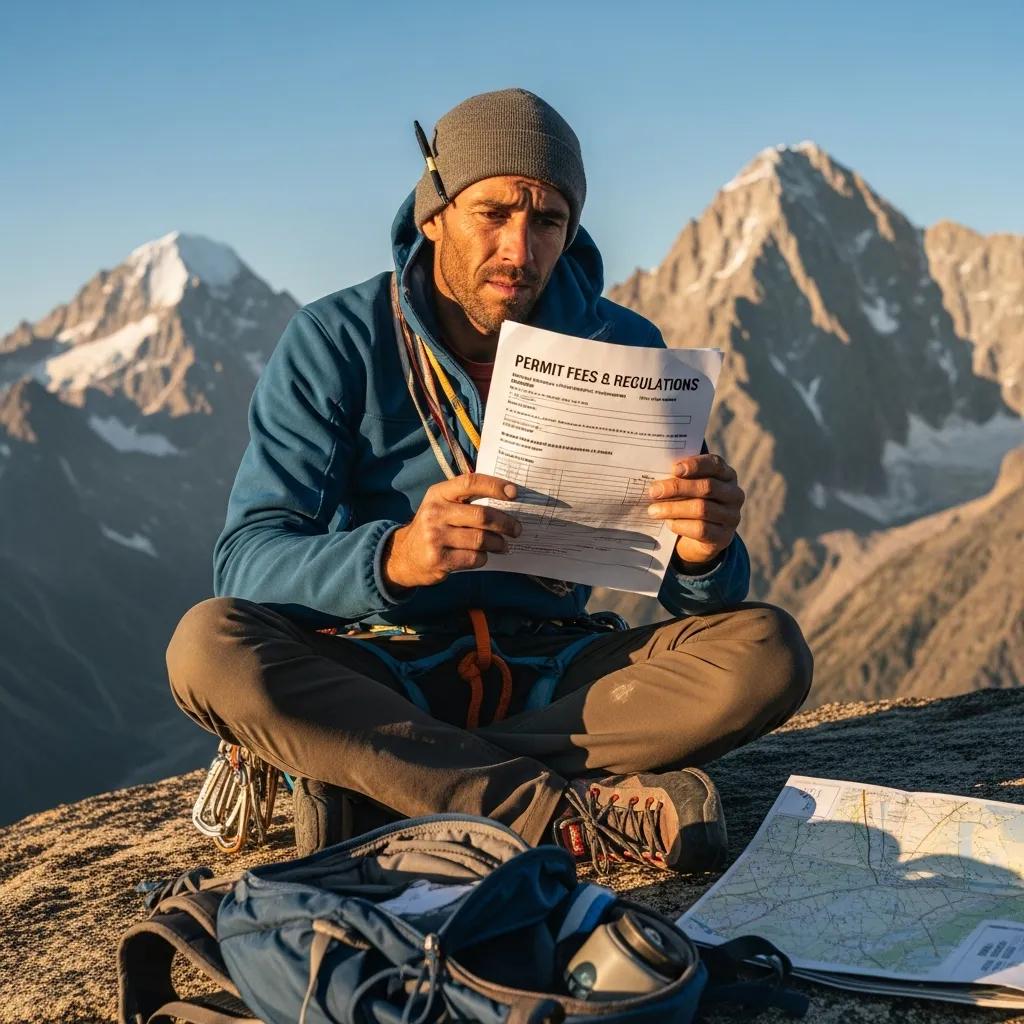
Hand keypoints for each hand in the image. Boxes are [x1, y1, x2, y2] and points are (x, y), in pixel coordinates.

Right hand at [382, 473, 521, 590]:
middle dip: (506, 523)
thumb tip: (506, 499)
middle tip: (516, 529)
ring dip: (498, 543)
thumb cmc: (433, 527)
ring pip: (481, 539)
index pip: (470, 482)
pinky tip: (482, 556)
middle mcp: (435, 512)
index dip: (495, 486)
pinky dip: (483, 558)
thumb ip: (466, 499)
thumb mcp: (441, 505)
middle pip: (482, 515)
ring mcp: (435, 536)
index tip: (514, 492)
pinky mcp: (438, 559)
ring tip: (503, 545)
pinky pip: (473, 558)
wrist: (404, 556)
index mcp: (438, 493)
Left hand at [646, 453, 743, 568]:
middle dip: (677, 488)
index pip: (714, 464)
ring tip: (653, 510)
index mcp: (726, 475)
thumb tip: (656, 480)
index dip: (695, 465)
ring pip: (702, 509)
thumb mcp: (686, 488)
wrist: (697, 539)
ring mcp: (731, 516)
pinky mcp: (724, 537)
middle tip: (653, 491)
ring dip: (673, 508)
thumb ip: (678, 479)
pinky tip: (668, 523)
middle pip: (707, 487)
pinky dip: (681, 525)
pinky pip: (701, 529)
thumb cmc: (689, 503)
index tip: (674, 469)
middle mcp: (734, 494)